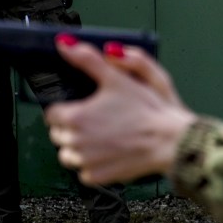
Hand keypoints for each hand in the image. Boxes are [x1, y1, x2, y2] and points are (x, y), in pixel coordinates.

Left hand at [46, 38, 197, 184]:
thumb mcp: (119, 76)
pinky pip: (84, 173)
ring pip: (67, 155)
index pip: (52, 113)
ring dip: (78, 147)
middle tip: (96, 119)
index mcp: (76, 116)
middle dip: (71, 126)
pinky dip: (92, 165)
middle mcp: (76, 141)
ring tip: (102, 136)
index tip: (82, 106)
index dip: (66, 107)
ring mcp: (86, 162)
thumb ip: (88, 59)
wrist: (171, 141)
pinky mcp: (98, 177)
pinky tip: (109, 152)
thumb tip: (65, 45)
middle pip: (58, 134)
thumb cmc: (148, 109)